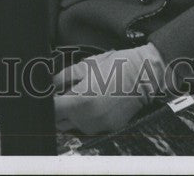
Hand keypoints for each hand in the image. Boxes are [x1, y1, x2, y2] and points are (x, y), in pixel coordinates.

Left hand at [52, 44, 166, 134]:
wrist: (143, 75)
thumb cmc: (117, 66)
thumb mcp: (85, 66)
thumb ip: (63, 77)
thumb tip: (50, 85)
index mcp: (79, 101)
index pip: (52, 110)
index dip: (49, 102)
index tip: (51, 95)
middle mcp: (88, 119)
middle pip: (60, 122)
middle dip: (60, 109)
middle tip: (66, 93)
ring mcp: (99, 127)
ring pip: (74, 126)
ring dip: (72, 115)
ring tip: (83, 96)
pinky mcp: (109, 129)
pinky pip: (90, 127)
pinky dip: (87, 118)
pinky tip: (95, 103)